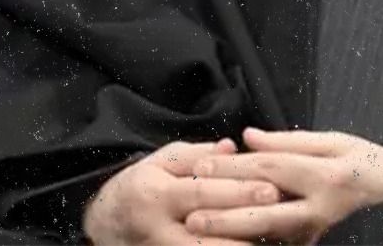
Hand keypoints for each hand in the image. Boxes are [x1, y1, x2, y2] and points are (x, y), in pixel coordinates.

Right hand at [81, 137, 283, 244]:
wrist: (102, 223)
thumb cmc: (141, 186)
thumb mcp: (160, 162)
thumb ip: (197, 155)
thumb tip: (232, 147)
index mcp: (156, 192)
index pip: (201, 190)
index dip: (237, 190)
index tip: (271, 188)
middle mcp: (155, 226)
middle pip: (206, 226)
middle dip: (245, 220)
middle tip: (280, 213)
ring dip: (237, 245)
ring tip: (273, 239)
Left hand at [182, 128, 382, 245]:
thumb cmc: (377, 169)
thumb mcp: (339, 143)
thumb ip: (292, 141)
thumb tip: (249, 138)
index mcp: (326, 175)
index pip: (270, 168)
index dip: (233, 167)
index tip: (201, 165)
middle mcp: (320, 210)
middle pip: (263, 211)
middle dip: (223, 212)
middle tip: (190, 212)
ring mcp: (318, 235)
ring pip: (268, 236)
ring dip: (232, 233)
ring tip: (199, 231)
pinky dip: (253, 243)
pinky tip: (228, 242)